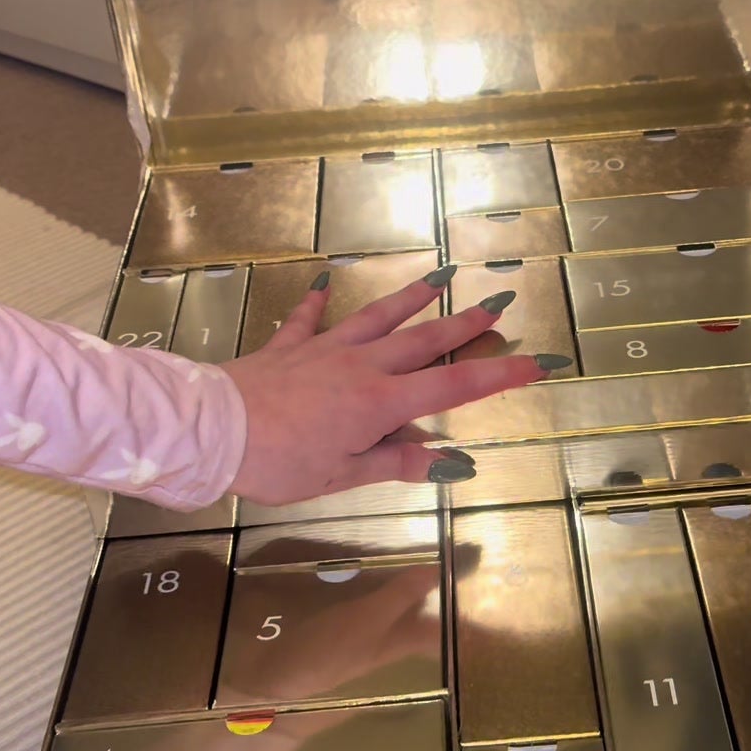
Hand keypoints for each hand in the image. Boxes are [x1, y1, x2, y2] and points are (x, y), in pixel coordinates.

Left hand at [222, 268, 544, 505]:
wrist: (214, 430)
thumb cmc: (279, 462)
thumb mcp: (342, 475)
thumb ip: (396, 461)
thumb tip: (452, 462)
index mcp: (380, 402)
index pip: (453, 388)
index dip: (497, 376)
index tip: (536, 363)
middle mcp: (360, 366)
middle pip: (422, 341)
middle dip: (463, 325)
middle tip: (497, 305)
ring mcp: (324, 350)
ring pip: (376, 318)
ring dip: (411, 298)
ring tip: (439, 276)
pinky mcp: (287, 347)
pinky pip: (308, 319)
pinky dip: (319, 301)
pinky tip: (327, 281)